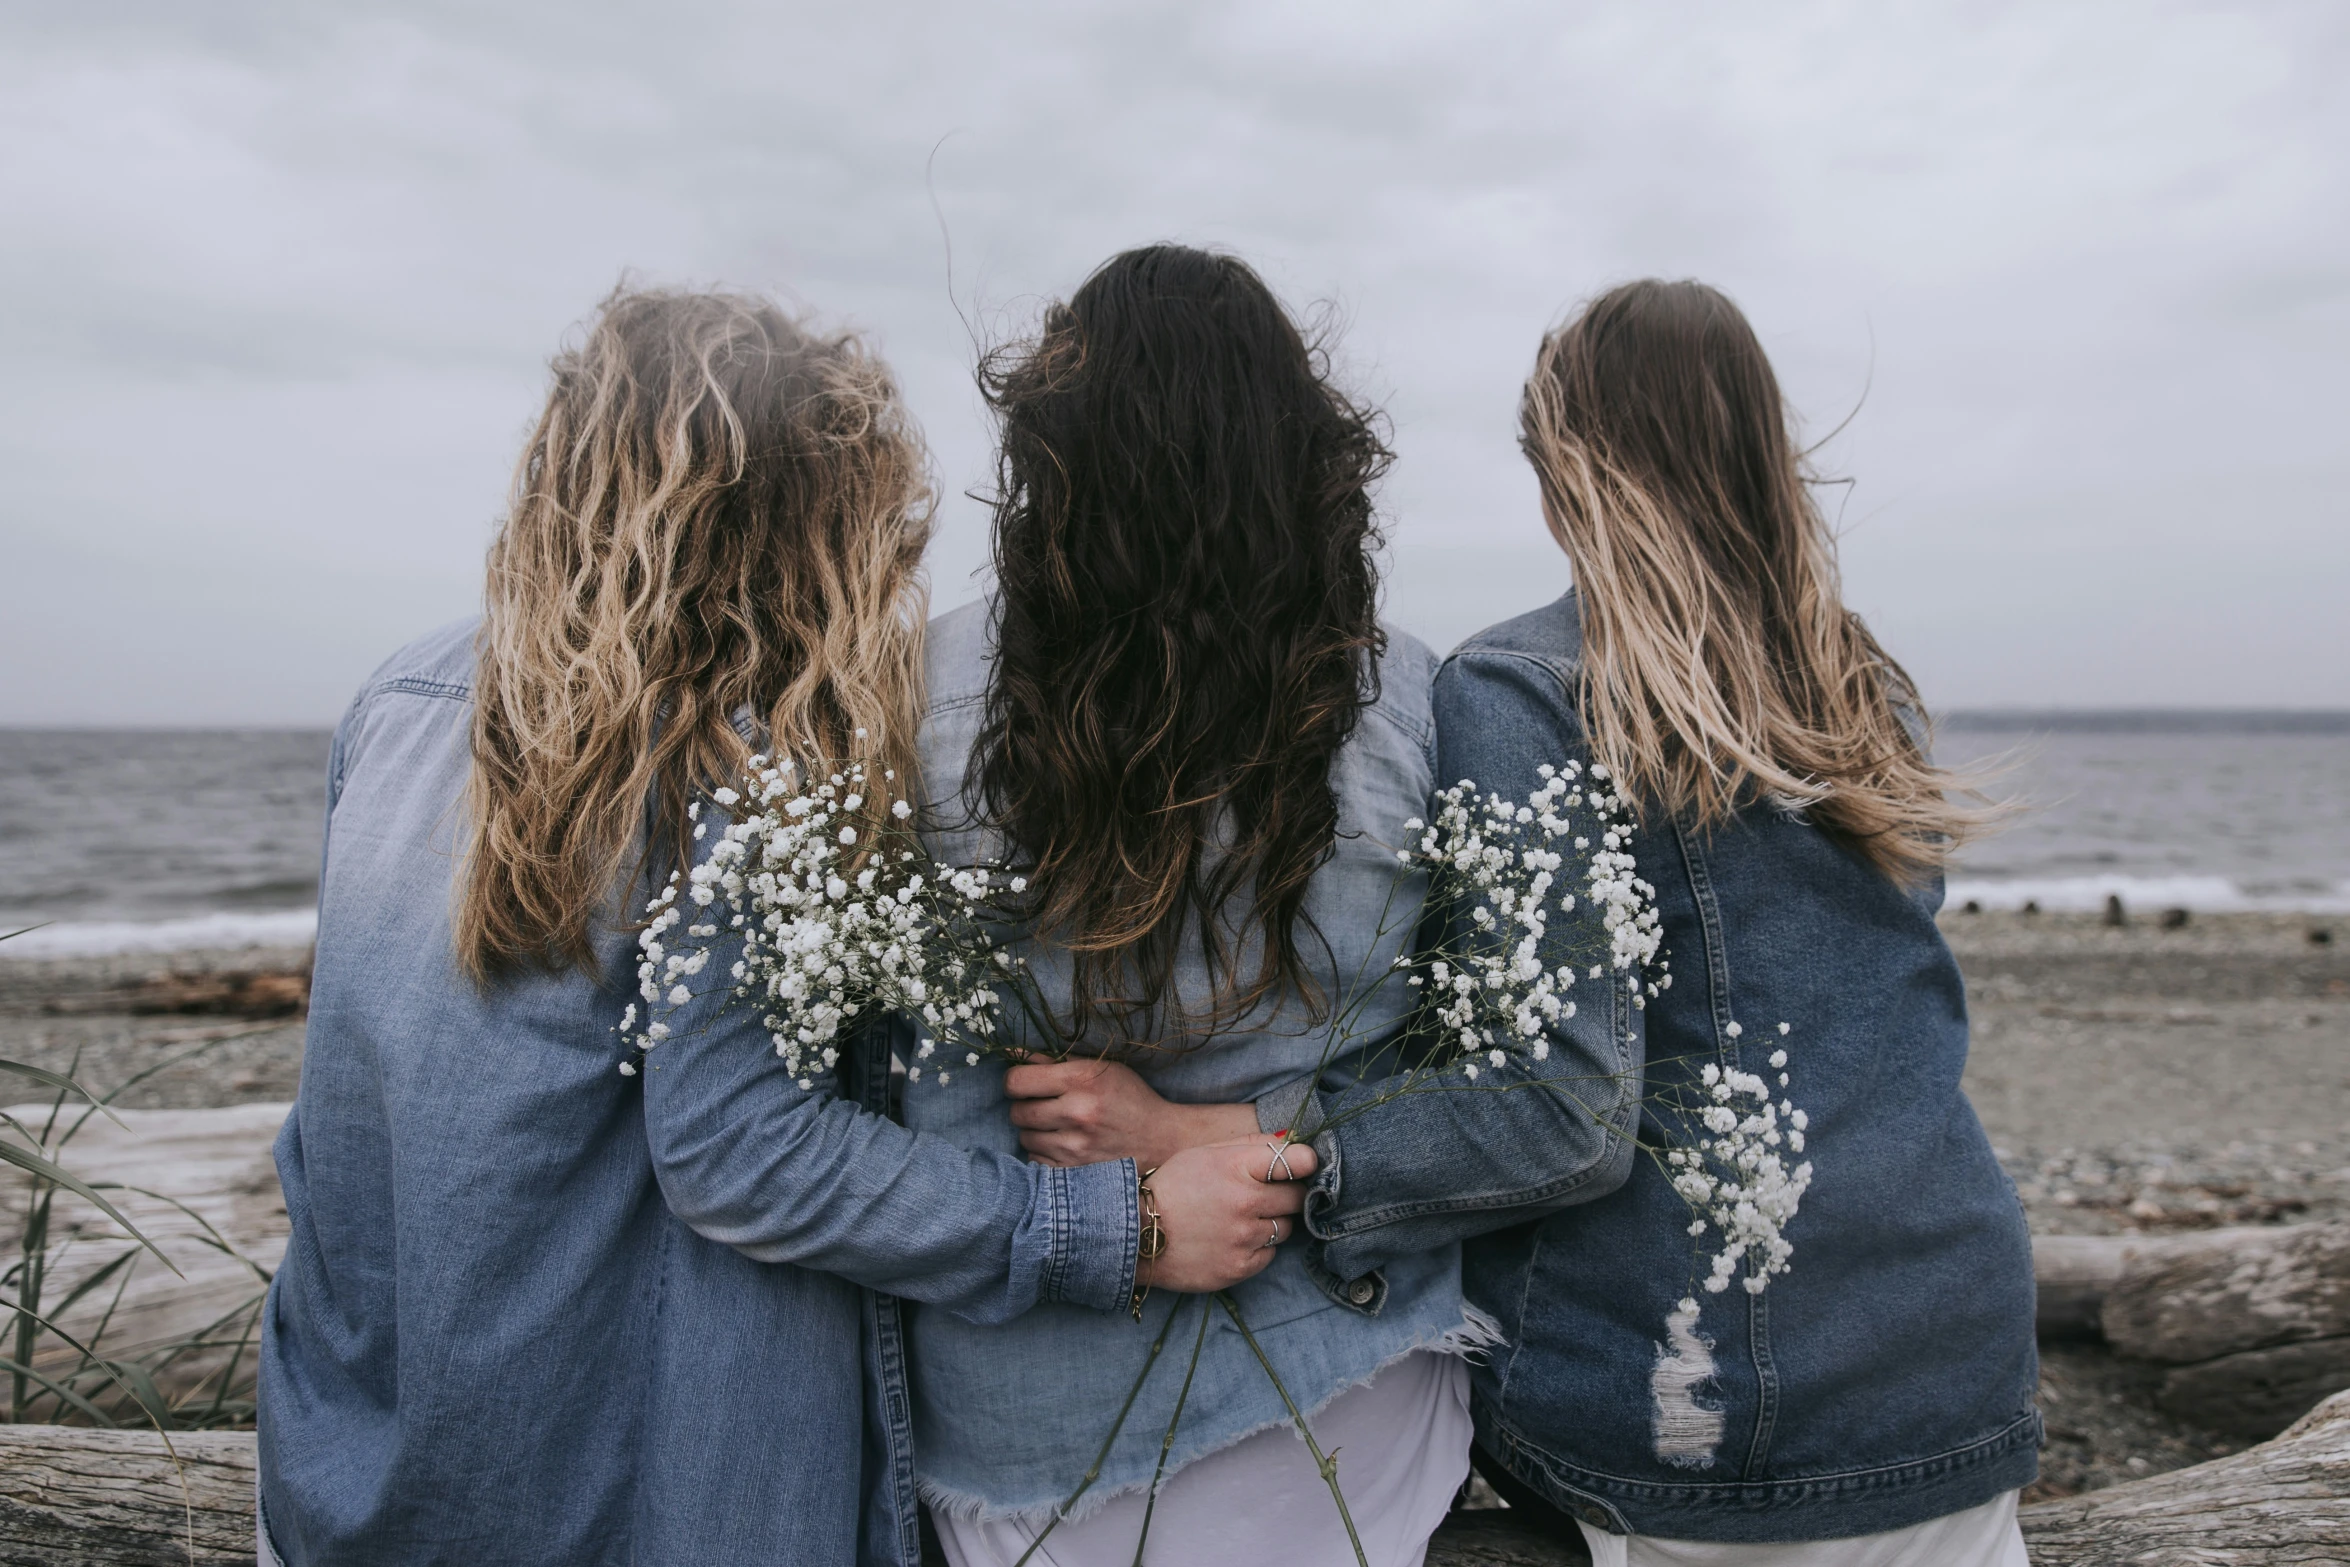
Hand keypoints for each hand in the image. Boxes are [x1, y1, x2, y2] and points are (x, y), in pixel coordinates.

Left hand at [1007, 1056, 1258, 1168]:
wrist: (1160, 1139)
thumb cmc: (1128, 1097)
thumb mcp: (1099, 1069)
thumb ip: (1053, 1061)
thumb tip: (1012, 1053)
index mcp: (1081, 1080)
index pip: (1016, 1082)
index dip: (1014, 1081)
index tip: (1024, 1083)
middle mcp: (1076, 1112)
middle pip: (1016, 1112)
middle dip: (1024, 1106)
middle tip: (1042, 1104)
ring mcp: (1075, 1146)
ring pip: (1024, 1137)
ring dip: (1034, 1130)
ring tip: (1056, 1124)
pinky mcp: (1075, 1171)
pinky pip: (1035, 1159)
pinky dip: (1043, 1151)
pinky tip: (1062, 1143)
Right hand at [1142, 1136, 1319, 1293]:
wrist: (1135, 1233)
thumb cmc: (1172, 1187)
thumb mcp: (1204, 1153)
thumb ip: (1249, 1144)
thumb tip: (1291, 1139)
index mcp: (1236, 1166)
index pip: (1298, 1161)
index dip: (1304, 1163)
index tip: (1301, 1166)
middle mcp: (1245, 1202)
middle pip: (1298, 1197)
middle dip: (1287, 1193)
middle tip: (1265, 1195)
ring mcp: (1243, 1237)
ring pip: (1286, 1227)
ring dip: (1271, 1222)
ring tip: (1240, 1219)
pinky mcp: (1240, 1267)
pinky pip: (1269, 1253)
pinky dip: (1257, 1247)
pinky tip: (1232, 1240)